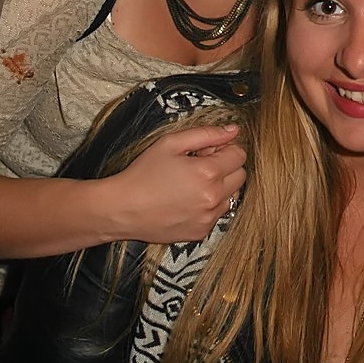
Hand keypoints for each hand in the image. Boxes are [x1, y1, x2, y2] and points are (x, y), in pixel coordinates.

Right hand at [104, 122, 245, 242]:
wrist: (122, 209)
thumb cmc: (142, 174)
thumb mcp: (170, 143)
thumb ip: (206, 134)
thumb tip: (233, 130)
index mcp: (207, 173)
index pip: (239, 155)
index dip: (224, 149)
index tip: (207, 151)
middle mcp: (213, 197)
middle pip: (240, 176)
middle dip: (226, 167)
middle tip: (200, 165)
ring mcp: (208, 217)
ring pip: (232, 197)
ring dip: (220, 187)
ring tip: (193, 184)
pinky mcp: (201, 232)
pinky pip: (217, 214)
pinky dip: (209, 206)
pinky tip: (187, 200)